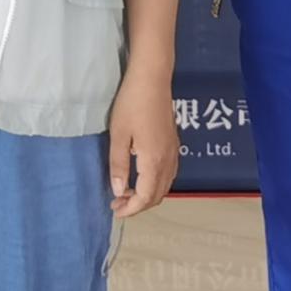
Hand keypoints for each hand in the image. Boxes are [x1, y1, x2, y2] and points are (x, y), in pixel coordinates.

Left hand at [108, 65, 178, 217]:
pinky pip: (168, 174)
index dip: (131, 209)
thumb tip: (118, 190)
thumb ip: (119, 164)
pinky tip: (140, 176)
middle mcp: (169, 161)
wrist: (153, 79)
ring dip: (147, 194)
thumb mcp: (119, 135)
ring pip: (164, 185)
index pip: (146, 196)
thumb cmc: (132, 104)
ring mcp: (174, 152)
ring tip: (125, 192)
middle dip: (138, 204)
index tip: (115, 210)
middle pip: (157, 195)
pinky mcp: (174, 144)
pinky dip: (155, 183)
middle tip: (117, 203)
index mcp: (154, 161)